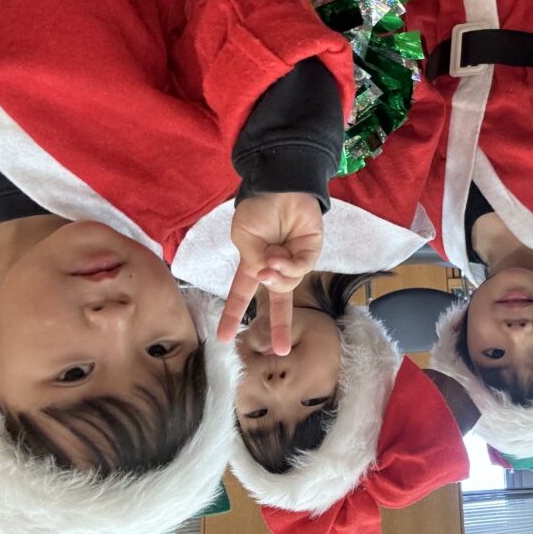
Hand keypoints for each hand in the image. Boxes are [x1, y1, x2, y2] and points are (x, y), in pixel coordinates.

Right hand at [217, 193, 323, 347]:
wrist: (280, 184)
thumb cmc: (258, 208)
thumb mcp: (243, 236)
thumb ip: (254, 261)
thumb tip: (268, 280)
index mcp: (253, 263)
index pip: (241, 294)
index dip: (231, 315)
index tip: (222, 338)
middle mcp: (274, 267)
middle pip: (276, 302)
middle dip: (278, 326)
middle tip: (280, 349)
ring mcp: (293, 260)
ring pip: (287, 285)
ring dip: (276, 278)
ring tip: (269, 262)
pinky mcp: (310, 251)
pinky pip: (301, 269)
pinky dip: (289, 268)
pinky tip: (279, 257)